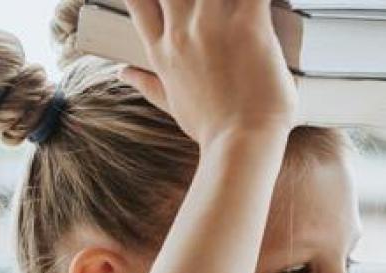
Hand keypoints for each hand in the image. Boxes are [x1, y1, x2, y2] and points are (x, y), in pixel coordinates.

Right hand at [115, 0, 297, 145]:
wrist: (241, 144)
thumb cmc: (212, 129)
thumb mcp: (172, 104)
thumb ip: (146, 84)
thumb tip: (122, 74)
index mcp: (162, 50)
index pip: (137, 2)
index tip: (159, 1)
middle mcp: (181, 31)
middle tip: (201, 4)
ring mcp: (212, 25)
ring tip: (231, 3)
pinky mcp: (248, 26)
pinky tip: (263, 0)